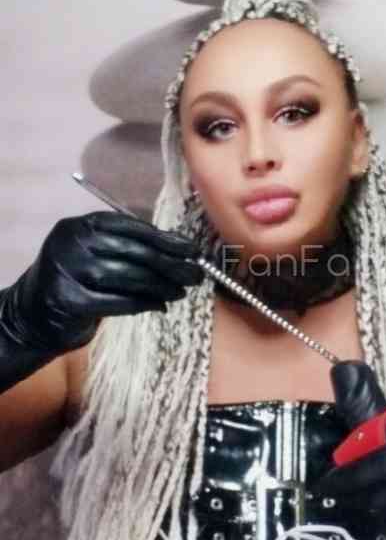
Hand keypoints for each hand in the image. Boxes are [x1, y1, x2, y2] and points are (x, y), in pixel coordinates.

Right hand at [0, 211, 203, 389]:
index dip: (166, 239)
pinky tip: (160, 305)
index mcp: (82, 225)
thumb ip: (131, 248)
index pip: (132, 226)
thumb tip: (181, 252)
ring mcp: (67, 270)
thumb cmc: (78, 280)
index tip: (191, 250)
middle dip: (170, 264)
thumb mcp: (98, 253)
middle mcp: (72, 242)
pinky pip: (118, 301)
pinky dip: (144, 304)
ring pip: (128, 277)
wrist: (34, 314)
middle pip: (134, 252)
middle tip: (195, 274)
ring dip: (161, 286)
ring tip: (181, 291)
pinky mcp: (68, 300)